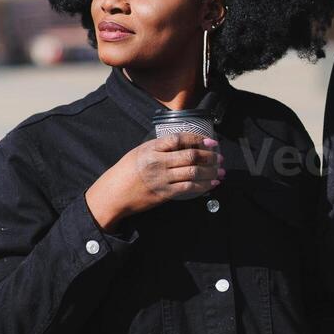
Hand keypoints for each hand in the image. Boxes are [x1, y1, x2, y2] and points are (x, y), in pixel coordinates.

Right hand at [85, 132, 223, 231]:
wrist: (114, 194)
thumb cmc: (126, 172)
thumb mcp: (140, 152)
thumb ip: (160, 147)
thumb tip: (185, 144)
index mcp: (151, 148)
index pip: (179, 139)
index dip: (198, 139)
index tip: (211, 141)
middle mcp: (157, 162)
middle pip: (190, 156)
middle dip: (209, 156)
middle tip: (219, 157)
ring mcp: (161, 179)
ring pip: (193, 172)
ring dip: (210, 172)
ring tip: (220, 171)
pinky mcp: (164, 194)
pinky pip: (189, 188)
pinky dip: (203, 185)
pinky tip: (211, 183)